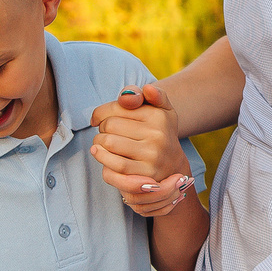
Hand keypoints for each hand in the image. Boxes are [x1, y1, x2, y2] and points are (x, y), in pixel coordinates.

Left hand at [89, 83, 193, 216]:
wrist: (173, 165)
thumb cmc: (159, 132)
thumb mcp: (159, 108)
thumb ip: (143, 94)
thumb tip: (127, 97)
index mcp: (157, 115)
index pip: (114, 108)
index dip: (100, 113)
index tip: (99, 119)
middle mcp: (157, 135)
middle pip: (108, 126)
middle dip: (102, 130)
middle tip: (107, 135)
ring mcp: (152, 157)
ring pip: (107, 145)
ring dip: (98, 146)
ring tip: (102, 146)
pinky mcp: (144, 176)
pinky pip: (112, 168)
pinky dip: (103, 162)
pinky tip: (105, 159)